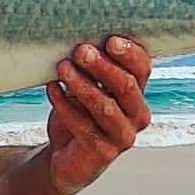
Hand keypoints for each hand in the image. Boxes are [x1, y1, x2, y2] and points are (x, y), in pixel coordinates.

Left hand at [45, 36, 151, 194]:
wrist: (66, 155)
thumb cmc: (80, 114)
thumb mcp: (87, 88)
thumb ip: (91, 69)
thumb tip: (82, 41)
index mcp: (136, 94)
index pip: (142, 69)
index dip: (130, 54)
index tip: (110, 40)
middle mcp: (137, 115)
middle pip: (126, 86)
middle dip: (102, 66)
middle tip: (81, 51)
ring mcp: (122, 136)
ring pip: (106, 107)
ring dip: (82, 85)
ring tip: (63, 68)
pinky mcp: (103, 152)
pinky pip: (83, 125)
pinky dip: (65, 105)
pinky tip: (52, 89)